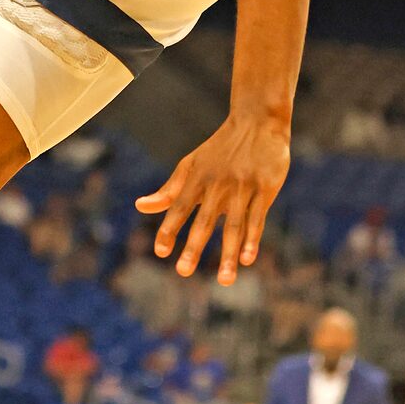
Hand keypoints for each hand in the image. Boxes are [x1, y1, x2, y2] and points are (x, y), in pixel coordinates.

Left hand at [136, 111, 289, 284]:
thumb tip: (140, 207)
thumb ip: (169, 190)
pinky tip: (247, 259)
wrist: (257, 122)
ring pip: (234, 226)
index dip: (169, 229)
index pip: (179, 207)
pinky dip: (252, 239)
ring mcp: (242, 188)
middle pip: (204, 221)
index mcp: (197, 179)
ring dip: (227, 253)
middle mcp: (218, 185)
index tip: (161, 252)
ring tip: (224, 280)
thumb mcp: (190, 164)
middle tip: (183, 272)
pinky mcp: (264, 189)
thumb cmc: (220, 148)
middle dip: (194, 247)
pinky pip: (257, 219)